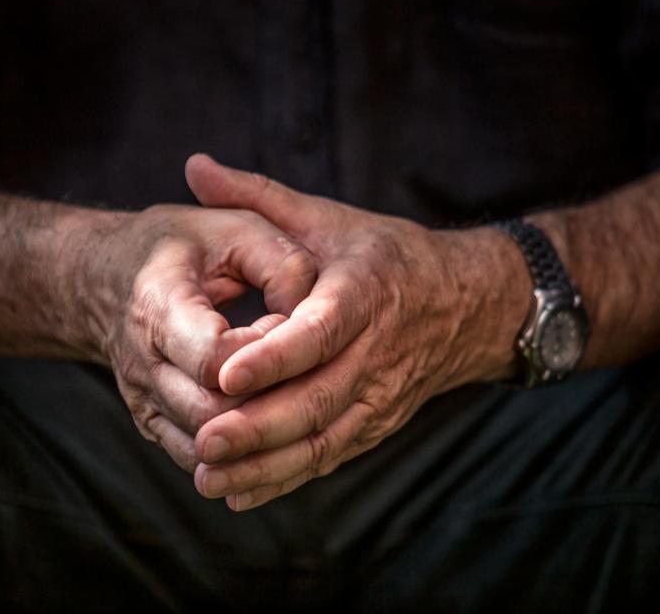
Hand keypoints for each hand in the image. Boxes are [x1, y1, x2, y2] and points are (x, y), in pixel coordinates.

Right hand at [68, 203, 317, 471]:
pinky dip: (239, 453)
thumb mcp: (237, 229)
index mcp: (158, 305)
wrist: (107, 279)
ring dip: (259, 430)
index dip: (262, 352)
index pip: (213, 358)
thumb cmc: (182, 247)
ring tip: (286, 390)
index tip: (283, 322)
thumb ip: (282, 266)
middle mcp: (141, 362)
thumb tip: (311, 321)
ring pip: (208, 446)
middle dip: (268, 398)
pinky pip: (197, 459)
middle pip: (212, 412)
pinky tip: (269, 423)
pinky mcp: (151, 422)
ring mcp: (142, 399)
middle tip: (294, 366)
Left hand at [184, 154, 528, 508]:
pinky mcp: (376, 424)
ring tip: (208, 478)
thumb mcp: (328, 218)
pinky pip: (329, 456)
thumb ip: (258, 196)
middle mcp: (376, 351)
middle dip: (259, 426)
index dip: (276, 355)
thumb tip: (194, 166)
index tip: (225, 374)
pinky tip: (239, 492)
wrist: (465, 305)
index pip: (320, 330)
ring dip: (266, 464)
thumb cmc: (382, 256)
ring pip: (322, 439)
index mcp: (364, 292)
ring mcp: (380, 396)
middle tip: (204, 442)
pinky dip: (286, 477)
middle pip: (318, 399)